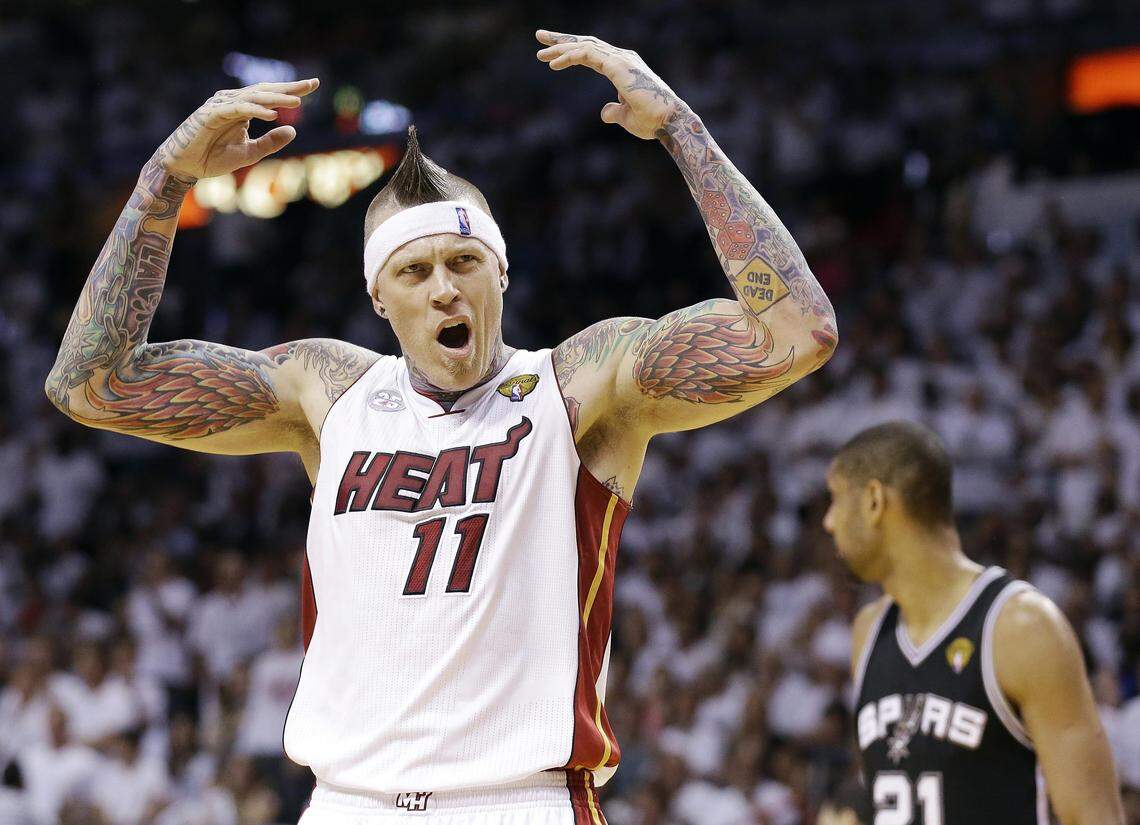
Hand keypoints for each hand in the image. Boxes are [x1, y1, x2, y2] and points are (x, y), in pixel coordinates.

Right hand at [153, 79, 318, 179]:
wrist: (185, 167)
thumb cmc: (213, 158)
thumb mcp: (250, 153)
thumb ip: (270, 142)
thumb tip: (293, 130)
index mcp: (242, 109)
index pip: (270, 96)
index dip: (291, 91)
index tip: (314, 85)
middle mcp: (232, 102)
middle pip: (265, 91)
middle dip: (289, 88)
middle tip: (312, 84)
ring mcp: (221, 106)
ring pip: (253, 98)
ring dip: (275, 99)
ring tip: (297, 102)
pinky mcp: (211, 114)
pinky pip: (237, 110)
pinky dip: (254, 111)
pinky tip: (272, 115)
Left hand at [536, 30, 683, 139]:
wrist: (667, 122)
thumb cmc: (651, 121)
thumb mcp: (626, 116)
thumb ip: (614, 111)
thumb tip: (604, 112)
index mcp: (622, 66)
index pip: (592, 53)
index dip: (571, 50)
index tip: (551, 55)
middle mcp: (621, 58)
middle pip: (586, 43)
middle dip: (562, 40)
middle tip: (539, 36)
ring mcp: (620, 59)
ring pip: (584, 45)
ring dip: (561, 48)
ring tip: (541, 55)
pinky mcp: (617, 65)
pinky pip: (587, 55)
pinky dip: (570, 56)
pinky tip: (554, 63)